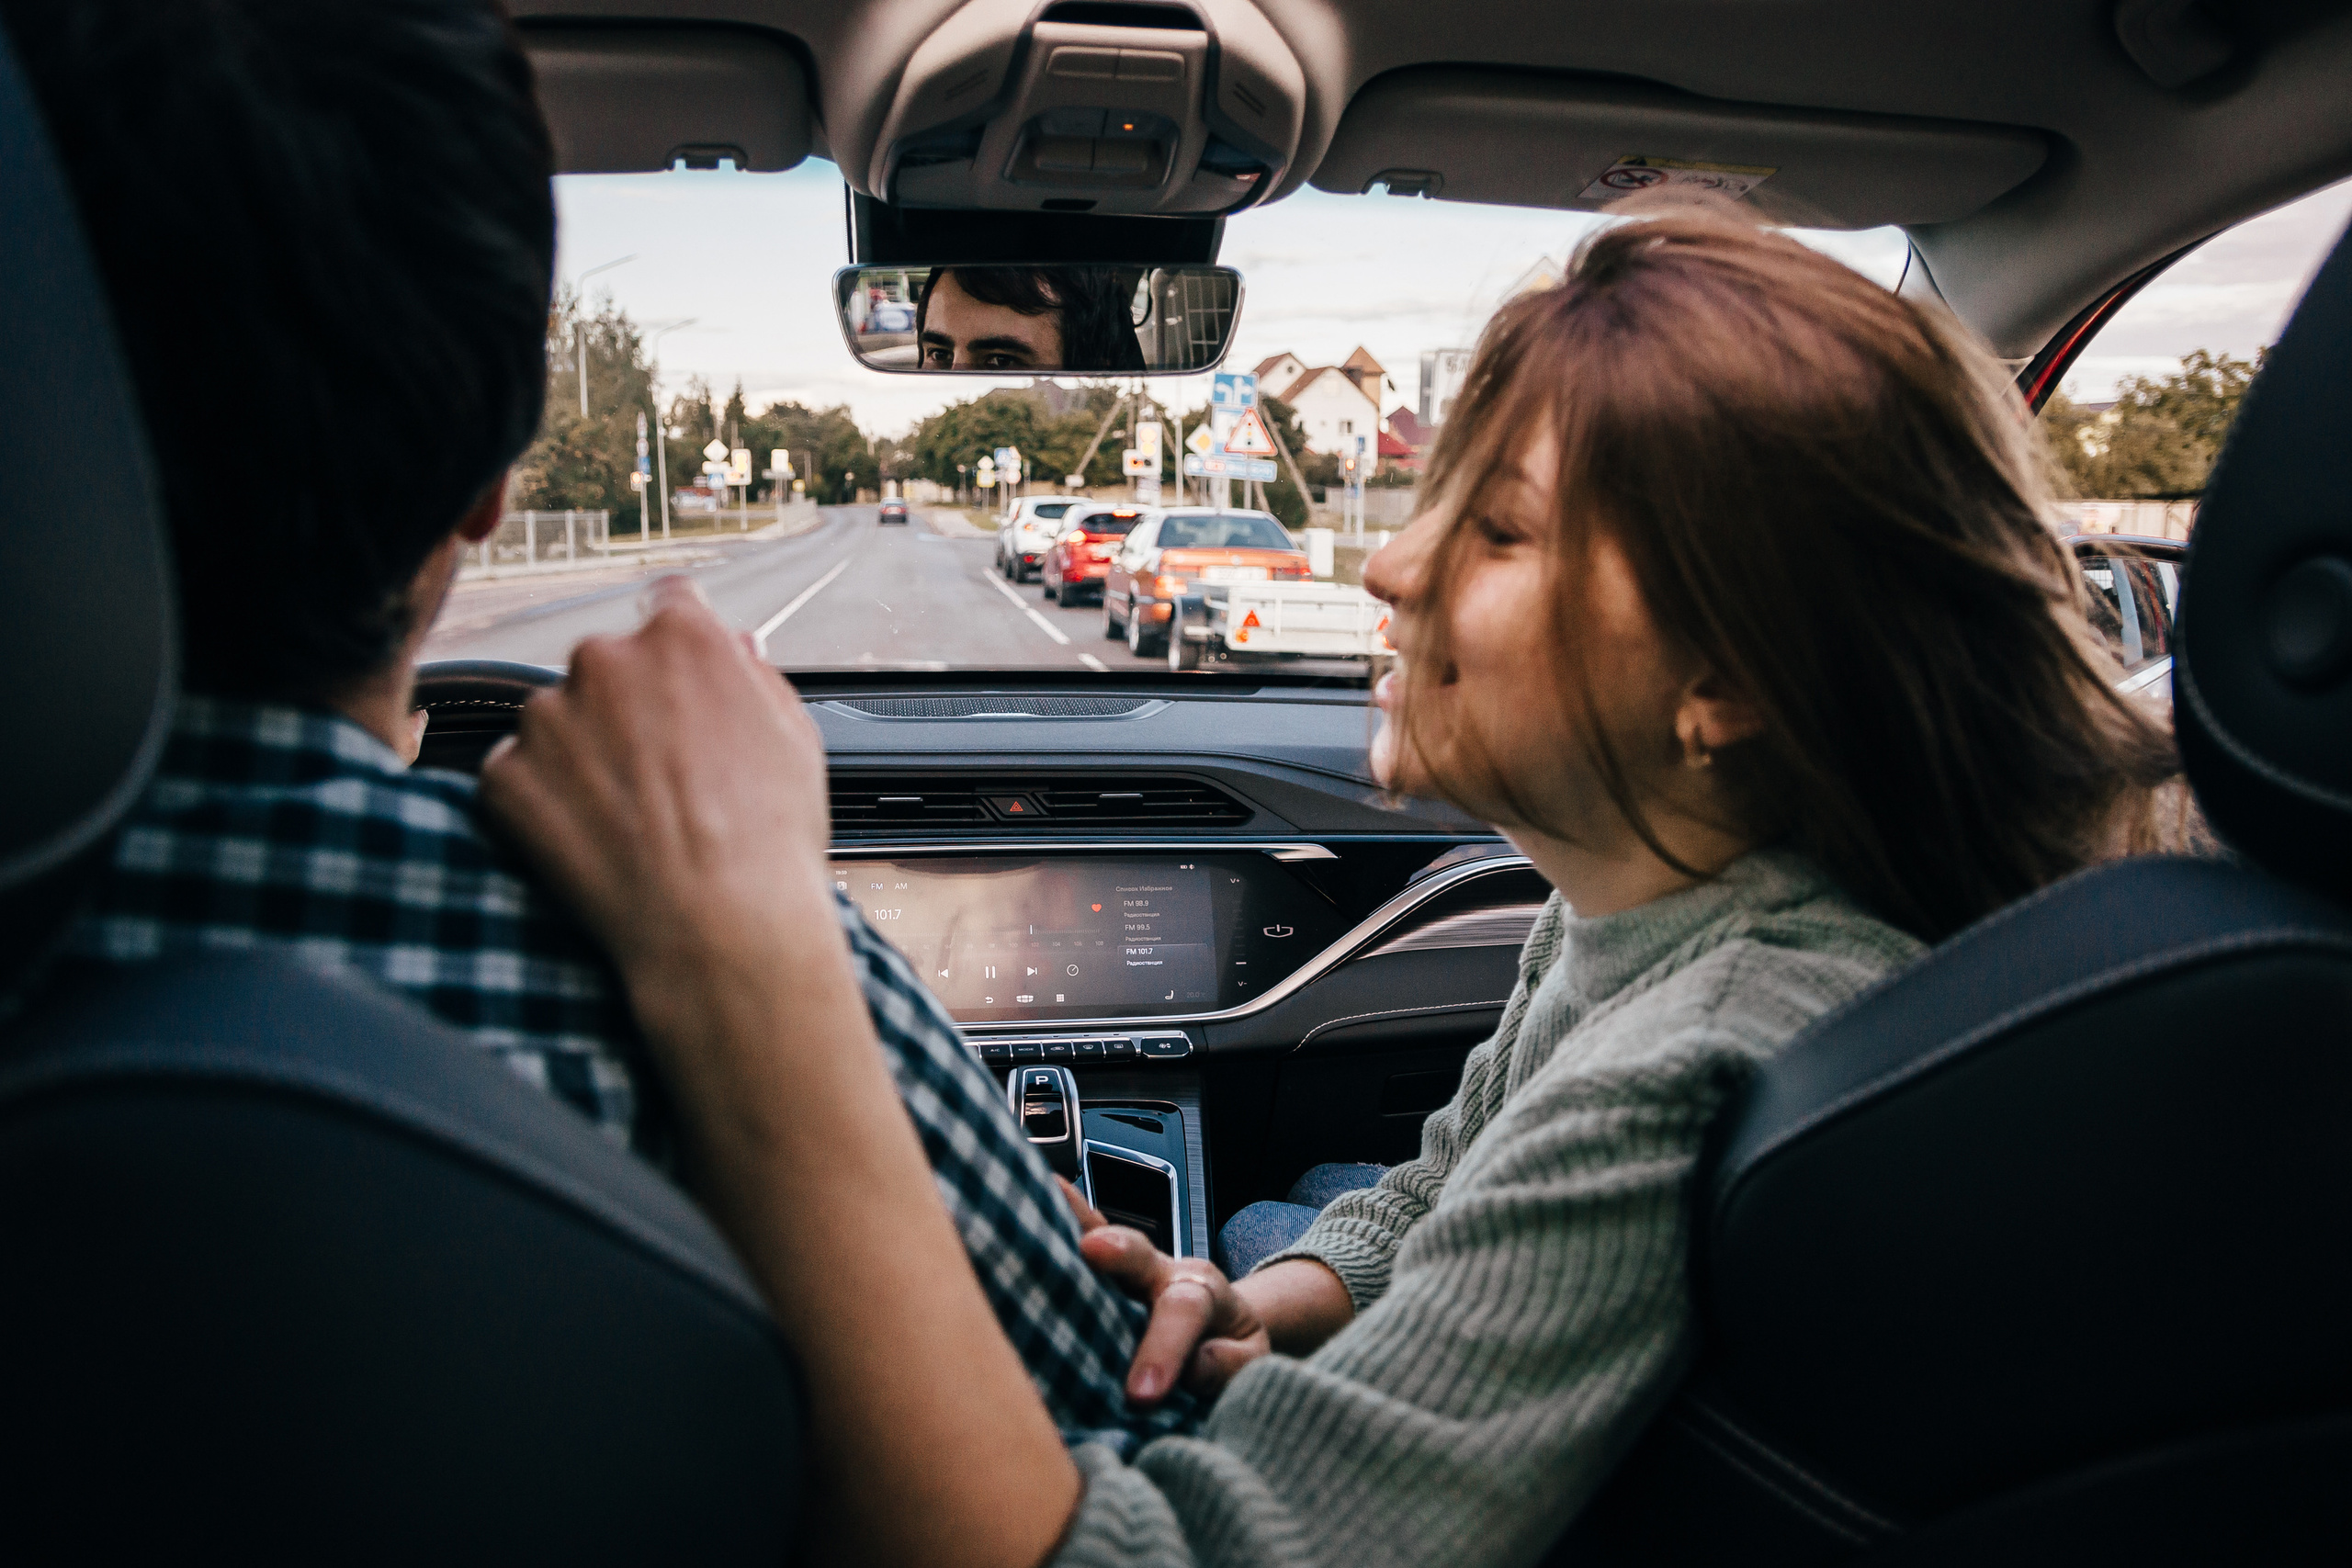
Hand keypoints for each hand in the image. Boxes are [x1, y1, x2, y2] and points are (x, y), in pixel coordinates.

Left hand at [478, 575, 839, 1039]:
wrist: (717, 926)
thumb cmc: (770, 837)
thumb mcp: (793, 739)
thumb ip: (755, 677)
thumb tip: (735, 645)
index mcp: (681, 638)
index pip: (669, 603)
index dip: (678, 643)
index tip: (680, 681)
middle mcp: (604, 659)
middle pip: (607, 665)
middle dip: (625, 706)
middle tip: (663, 777)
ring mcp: (546, 717)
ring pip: (558, 721)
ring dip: (581, 755)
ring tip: (630, 820)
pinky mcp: (505, 775)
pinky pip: (520, 777)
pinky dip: (545, 804)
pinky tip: (594, 843)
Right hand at [1059, 1179, 1270, 1405]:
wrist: (1222, 1330)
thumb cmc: (1229, 1351)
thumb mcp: (1248, 1365)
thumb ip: (1229, 1367)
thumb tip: (1193, 1370)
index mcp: (1204, 1292)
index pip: (1184, 1312)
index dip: (1162, 1349)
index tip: (1141, 1394)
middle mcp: (1161, 1269)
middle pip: (1139, 1253)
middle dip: (1117, 1250)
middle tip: (1093, 1248)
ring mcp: (1126, 1266)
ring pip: (1099, 1234)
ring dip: (1070, 1219)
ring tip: (1036, 1194)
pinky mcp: (1099, 1265)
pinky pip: (1079, 1230)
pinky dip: (1060, 1210)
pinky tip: (1037, 1185)